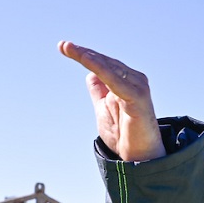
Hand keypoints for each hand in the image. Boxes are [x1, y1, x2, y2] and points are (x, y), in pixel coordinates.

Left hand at [58, 41, 164, 161]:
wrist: (140, 157)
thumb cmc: (124, 134)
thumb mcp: (104, 108)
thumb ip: (99, 91)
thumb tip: (90, 74)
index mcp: (126, 81)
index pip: (103, 63)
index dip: (84, 55)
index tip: (64, 47)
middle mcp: (134, 79)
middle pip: (105, 61)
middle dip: (83, 53)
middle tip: (63, 45)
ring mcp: (137, 87)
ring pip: (109, 67)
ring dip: (89, 57)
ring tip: (71, 48)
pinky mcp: (138, 97)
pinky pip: (115, 80)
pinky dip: (101, 68)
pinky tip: (87, 60)